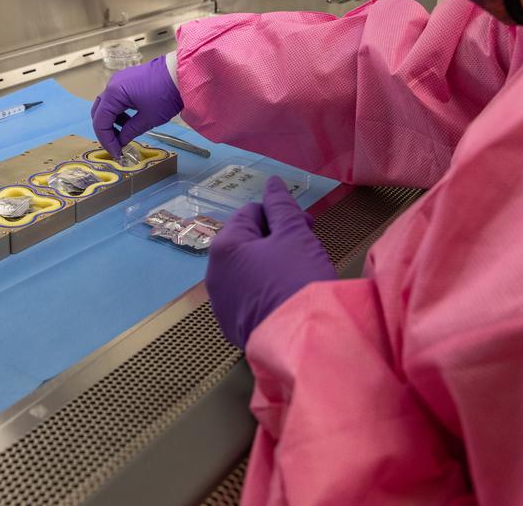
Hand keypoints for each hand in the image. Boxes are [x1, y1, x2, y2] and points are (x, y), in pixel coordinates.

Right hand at [90, 56, 183, 156]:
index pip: (100, 122)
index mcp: (114, 93)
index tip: (116, 153)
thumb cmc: (167, 93)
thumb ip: (130, 131)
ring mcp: (119, 81)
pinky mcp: (127, 81)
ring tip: (124, 136)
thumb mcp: (148, 118)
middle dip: (106, 132)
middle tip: (116, 146)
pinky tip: (128, 122)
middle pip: (99, 113)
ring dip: (112, 122)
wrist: (182, 73)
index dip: (106, 140)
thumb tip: (121, 142)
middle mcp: (112, 85)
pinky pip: (116, 99)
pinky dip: (118, 113)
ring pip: (106, 106)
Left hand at [205, 176, 335, 347]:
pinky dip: (267, 292)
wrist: (303, 340)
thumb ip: (281, 205)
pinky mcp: (232, 328)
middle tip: (307, 248)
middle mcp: (214, 274)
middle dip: (277, 240)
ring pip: (248, 271)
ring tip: (299, 274)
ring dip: (272, 265)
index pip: (251, 213)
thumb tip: (272, 182)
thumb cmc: (298, 279)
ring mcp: (221, 304)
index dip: (281, 215)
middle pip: (247, 243)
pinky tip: (288, 299)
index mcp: (224, 246)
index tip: (308, 227)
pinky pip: (250, 298)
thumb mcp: (295, 235)